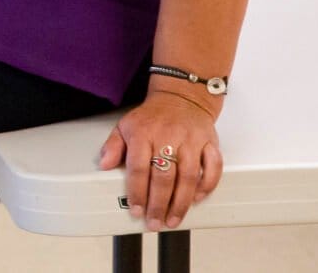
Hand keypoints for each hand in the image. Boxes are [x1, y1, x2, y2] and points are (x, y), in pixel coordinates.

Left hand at [96, 90, 222, 229]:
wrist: (181, 96)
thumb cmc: (153, 116)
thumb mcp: (126, 125)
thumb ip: (114, 146)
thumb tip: (104, 164)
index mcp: (144, 133)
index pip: (139, 168)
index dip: (138, 192)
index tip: (136, 209)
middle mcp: (168, 137)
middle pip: (164, 177)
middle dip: (159, 205)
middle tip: (155, 221)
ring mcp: (191, 140)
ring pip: (188, 177)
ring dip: (181, 203)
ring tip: (173, 219)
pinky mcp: (210, 143)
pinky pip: (213, 167)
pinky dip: (206, 186)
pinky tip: (197, 199)